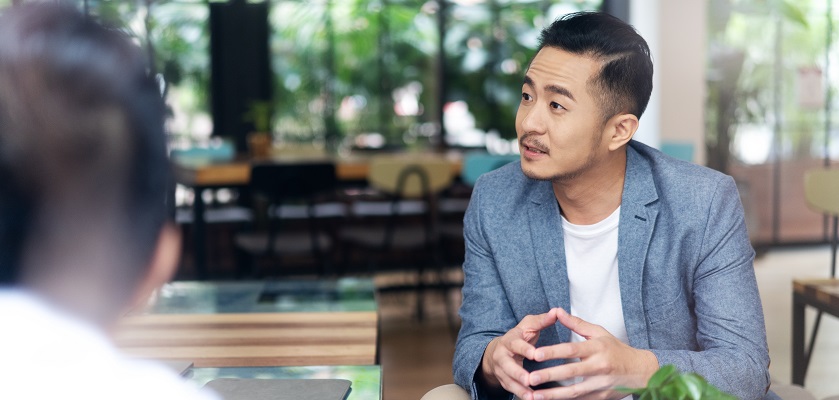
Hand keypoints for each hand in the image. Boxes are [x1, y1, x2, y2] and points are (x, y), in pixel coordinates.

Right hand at [479, 308, 559, 399]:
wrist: (497, 352)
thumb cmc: (518, 338)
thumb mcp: (528, 326)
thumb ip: (542, 320)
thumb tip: (557, 312)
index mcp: (509, 340)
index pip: (516, 344)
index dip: (525, 349)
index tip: (535, 354)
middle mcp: (502, 356)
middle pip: (507, 366)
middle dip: (517, 374)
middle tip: (529, 380)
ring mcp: (501, 370)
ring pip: (508, 381)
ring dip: (520, 390)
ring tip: (532, 396)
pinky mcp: (504, 381)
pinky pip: (511, 390)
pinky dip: (521, 396)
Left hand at [527, 308, 658, 399]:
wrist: (640, 371)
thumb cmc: (617, 350)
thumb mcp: (599, 333)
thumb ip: (577, 323)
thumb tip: (557, 311)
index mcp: (597, 348)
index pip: (571, 349)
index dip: (552, 352)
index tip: (535, 354)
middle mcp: (599, 366)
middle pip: (570, 372)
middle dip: (549, 375)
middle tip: (530, 377)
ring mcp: (600, 384)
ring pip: (574, 391)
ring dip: (553, 395)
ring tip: (534, 395)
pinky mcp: (600, 397)